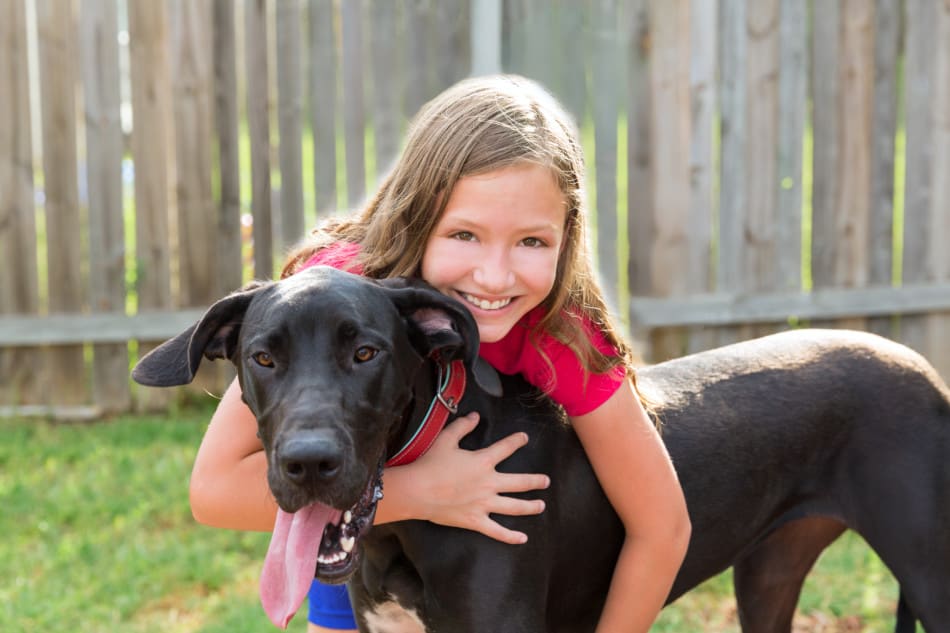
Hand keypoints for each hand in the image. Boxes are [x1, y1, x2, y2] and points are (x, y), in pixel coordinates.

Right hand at [404, 411, 549, 543]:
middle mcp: (489, 483)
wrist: (418, 490)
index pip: (505, 448)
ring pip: (514, 507)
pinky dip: (510, 536)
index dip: (516, 441)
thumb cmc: (431, 464)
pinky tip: (522, 538)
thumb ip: (462, 426)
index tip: (524, 438)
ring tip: (541, 506)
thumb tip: (475, 416)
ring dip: (531, 506)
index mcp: (483, 462)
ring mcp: (484, 504)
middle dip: (535, 481)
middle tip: (546, 480)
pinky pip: (497, 531)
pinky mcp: (475, 520)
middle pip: (519, 482)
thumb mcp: (446, 439)